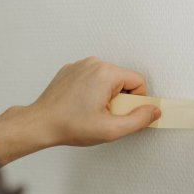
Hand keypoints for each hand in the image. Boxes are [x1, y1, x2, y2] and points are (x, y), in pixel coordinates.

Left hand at [32, 56, 160, 145]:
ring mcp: (81, 65)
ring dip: (108, 95)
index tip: (124, 113)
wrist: (40, 124)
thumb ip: (139, 120)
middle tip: (106, 114)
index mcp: (105, 73)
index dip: (137, 101)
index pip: (139, 82)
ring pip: (110, 80)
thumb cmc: (70, 125)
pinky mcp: (72, 70)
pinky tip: (84, 105)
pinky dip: (95, 91)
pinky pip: (95, 78)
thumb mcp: (111, 129)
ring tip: (93, 110)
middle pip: (124, 80)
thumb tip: (153, 111)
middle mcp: (93, 64)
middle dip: (121, 99)